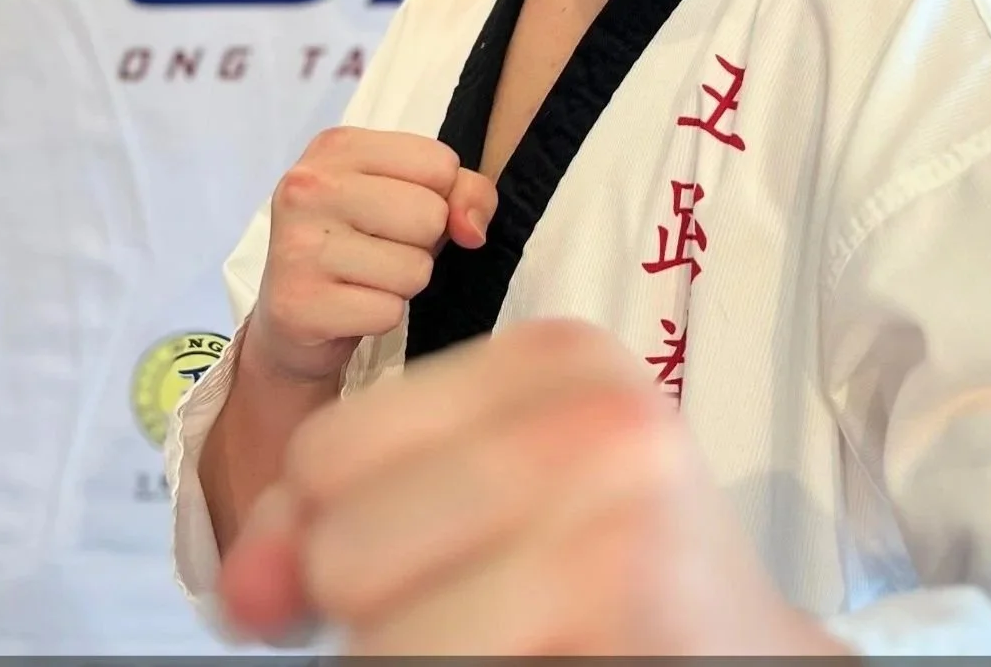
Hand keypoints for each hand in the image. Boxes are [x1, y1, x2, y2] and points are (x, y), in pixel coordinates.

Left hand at [217, 317, 854, 655]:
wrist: (745, 653)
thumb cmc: (600, 575)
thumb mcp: (470, 501)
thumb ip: (336, 518)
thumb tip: (245, 587)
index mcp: (553, 355)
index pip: (327, 452)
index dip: (332, 536)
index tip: (426, 557)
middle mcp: (591, 409)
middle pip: (342, 544)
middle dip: (382, 613)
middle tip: (497, 607)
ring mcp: (615, 506)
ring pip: (375, 637)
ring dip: (418, 662)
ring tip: (516, 637)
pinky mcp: (619, 600)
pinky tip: (547, 660)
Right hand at [246, 127, 497, 385]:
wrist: (291, 316)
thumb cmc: (360, 242)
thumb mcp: (410, 195)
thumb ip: (462, 192)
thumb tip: (472, 229)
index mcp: (338, 146)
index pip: (440, 164)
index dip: (438, 196)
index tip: (399, 209)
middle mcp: (309, 187)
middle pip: (430, 216)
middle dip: (422, 243)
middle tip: (380, 248)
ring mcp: (298, 245)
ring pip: (415, 269)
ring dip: (403, 283)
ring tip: (365, 277)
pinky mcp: (300, 304)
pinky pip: (389, 312)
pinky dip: (380, 316)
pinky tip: (350, 305)